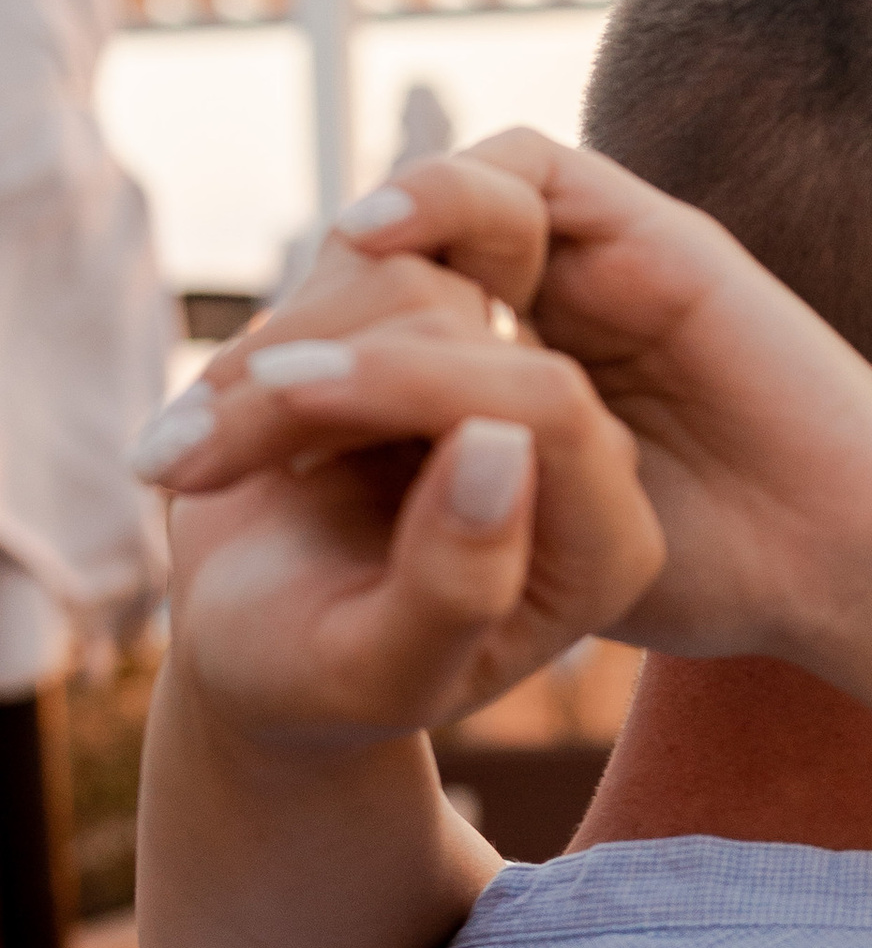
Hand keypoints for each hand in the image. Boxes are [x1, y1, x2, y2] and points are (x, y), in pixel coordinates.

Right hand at [141, 259, 663, 749]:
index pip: (551, 412)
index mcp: (605, 551)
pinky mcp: (449, 335)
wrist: (260, 641)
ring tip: (198, 454)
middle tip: (189, 457)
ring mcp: (514, 383)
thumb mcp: (375, 672)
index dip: (418, 384)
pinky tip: (222, 421)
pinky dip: (273, 336)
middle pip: (472, 337)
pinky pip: (367, 268)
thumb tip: (503, 443)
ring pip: (412, 285)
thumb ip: (455, 584)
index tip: (283, 393)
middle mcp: (584, 455)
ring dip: (278, 364)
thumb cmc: (318, 679)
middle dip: (318, 386)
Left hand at [145, 135, 871, 678]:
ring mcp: (602, 262)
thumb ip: (461, 510)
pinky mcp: (655, 234)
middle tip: (192, 423)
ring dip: (347, 255)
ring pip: (444, 206)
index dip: (270, 383)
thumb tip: (338, 523)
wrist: (854, 561)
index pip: (368, 335)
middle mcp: (553, 303)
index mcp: (522, 375)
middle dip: (277, 334)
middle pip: (382, 268)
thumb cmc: (726, 571)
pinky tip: (373, 239)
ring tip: (274, 349)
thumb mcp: (548, 551)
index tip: (183, 457)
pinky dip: (445, 189)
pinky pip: (530, 177)